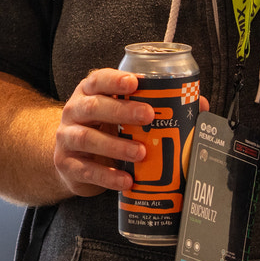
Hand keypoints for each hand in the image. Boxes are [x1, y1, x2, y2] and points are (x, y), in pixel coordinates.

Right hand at [51, 68, 150, 197]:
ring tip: (140, 153)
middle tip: (148, 115)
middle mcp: (73, 112)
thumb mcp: (116, 114)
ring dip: (116, 146)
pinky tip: (126, 180)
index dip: (115, 80)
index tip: (134, 82)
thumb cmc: (101, 130)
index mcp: (87, 94)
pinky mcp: (67, 165)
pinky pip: (86, 170)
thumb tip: (192, 104)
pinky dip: (107, 176)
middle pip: (93, 107)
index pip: (97, 81)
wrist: (70, 160)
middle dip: (122, 110)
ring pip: (87, 138)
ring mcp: (66, 139)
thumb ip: (146, 107)